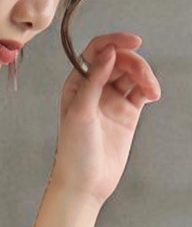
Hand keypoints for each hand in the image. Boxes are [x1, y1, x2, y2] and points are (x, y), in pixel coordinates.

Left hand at [49, 30, 160, 208]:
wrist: (85, 184)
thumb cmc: (74, 153)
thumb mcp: (79, 112)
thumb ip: (93, 80)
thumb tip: (108, 52)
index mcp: (77, 85)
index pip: (97, 52)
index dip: (115, 42)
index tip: (134, 42)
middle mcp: (95, 89)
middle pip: (120, 60)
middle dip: (135, 64)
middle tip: (144, 79)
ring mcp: (112, 100)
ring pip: (133, 74)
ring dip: (145, 76)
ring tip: (152, 91)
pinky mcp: (127, 113)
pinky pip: (141, 91)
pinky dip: (149, 89)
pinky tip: (153, 95)